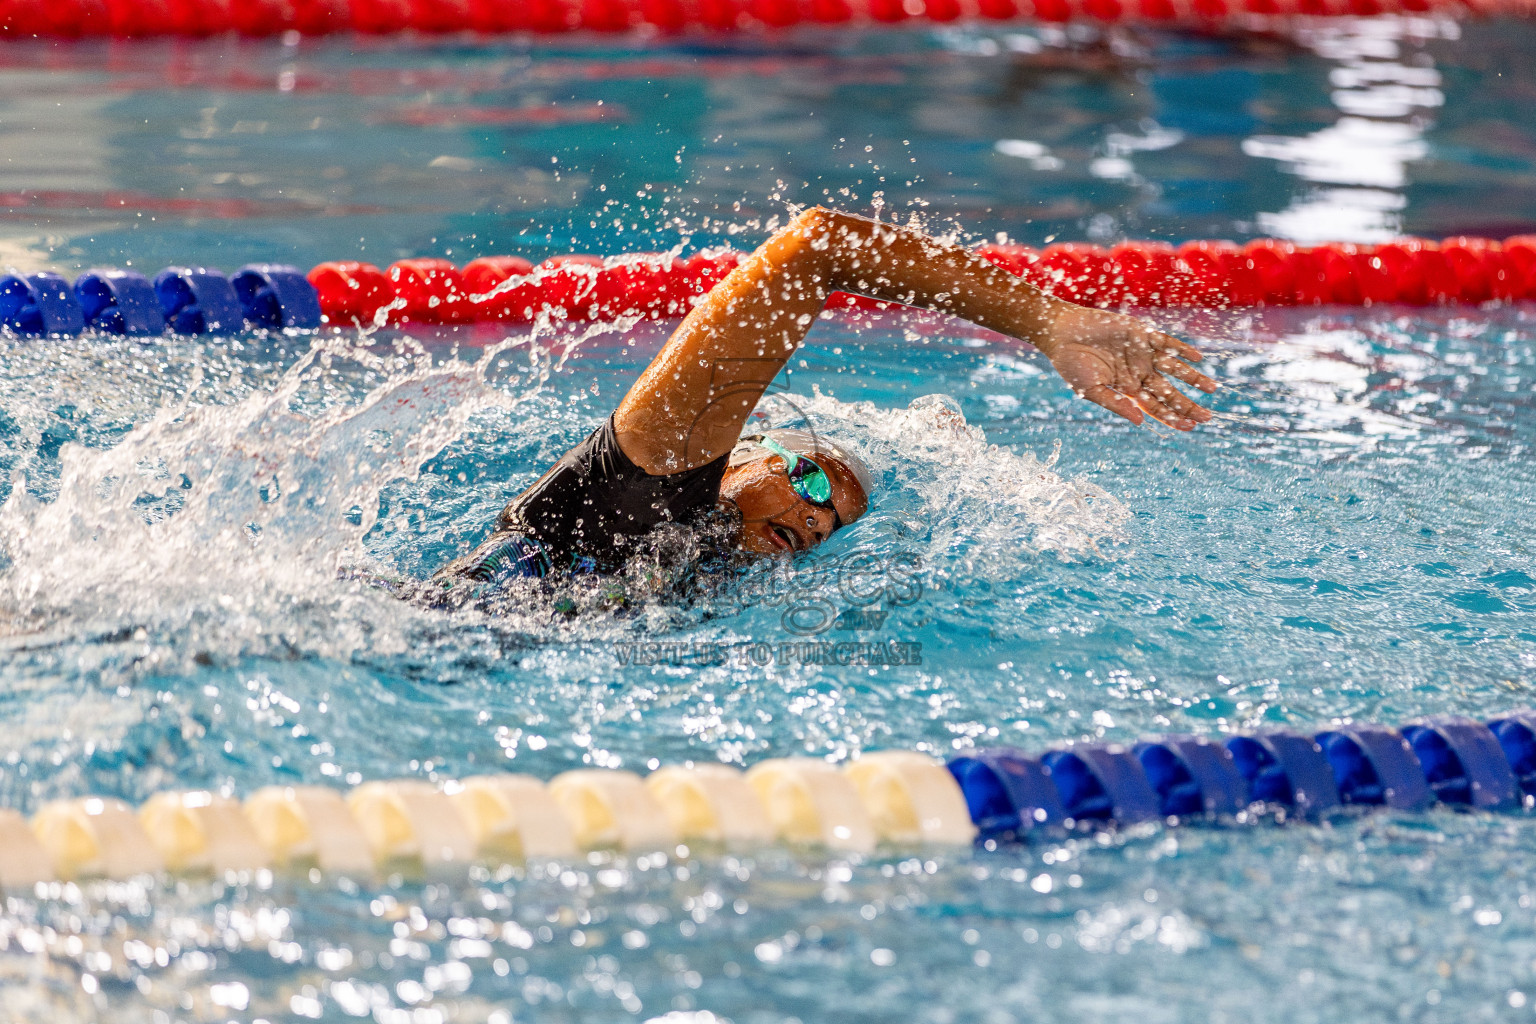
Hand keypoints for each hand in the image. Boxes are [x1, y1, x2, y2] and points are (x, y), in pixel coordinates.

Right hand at [1038, 304, 1216, 429]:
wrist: (1062, 332)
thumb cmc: (1071, 364)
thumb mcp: (1091, 390)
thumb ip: (1115, 404)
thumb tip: (1140, 422)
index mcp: (1126, 389)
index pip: (1155, 407)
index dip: (1172, 418)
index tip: (1190, 427)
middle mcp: (1138, 373)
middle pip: (1168, 392)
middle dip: (1187, 404)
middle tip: (1207, 416)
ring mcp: (1142, 354)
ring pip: (1173, 369)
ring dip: (1192, 378)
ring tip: (1212, 388)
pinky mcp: (1142, 334)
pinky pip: (1167, 343)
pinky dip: (1181, 350)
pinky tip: (1197, 358)